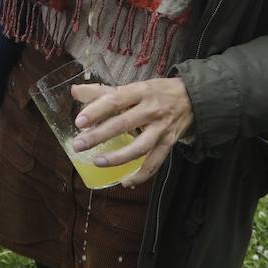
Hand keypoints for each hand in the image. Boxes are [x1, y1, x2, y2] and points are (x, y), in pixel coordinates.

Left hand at [70, 76, 192, 185]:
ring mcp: (161, 128)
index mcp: (140, 91)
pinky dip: (140, 175)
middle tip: (79, 145)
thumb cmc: (156, 92)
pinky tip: (125, 181)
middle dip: (99, 136)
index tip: (79, 122)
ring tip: (97, 162)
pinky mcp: (169, 143)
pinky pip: (154, 163)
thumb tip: (75, 91)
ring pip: (139, 147)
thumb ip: (103, 91)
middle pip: (123, 124)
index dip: (96, 110)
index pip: (115, 100)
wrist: (192, 98)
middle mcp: (151, 109)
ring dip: (117, 157)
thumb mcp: (133, 86)